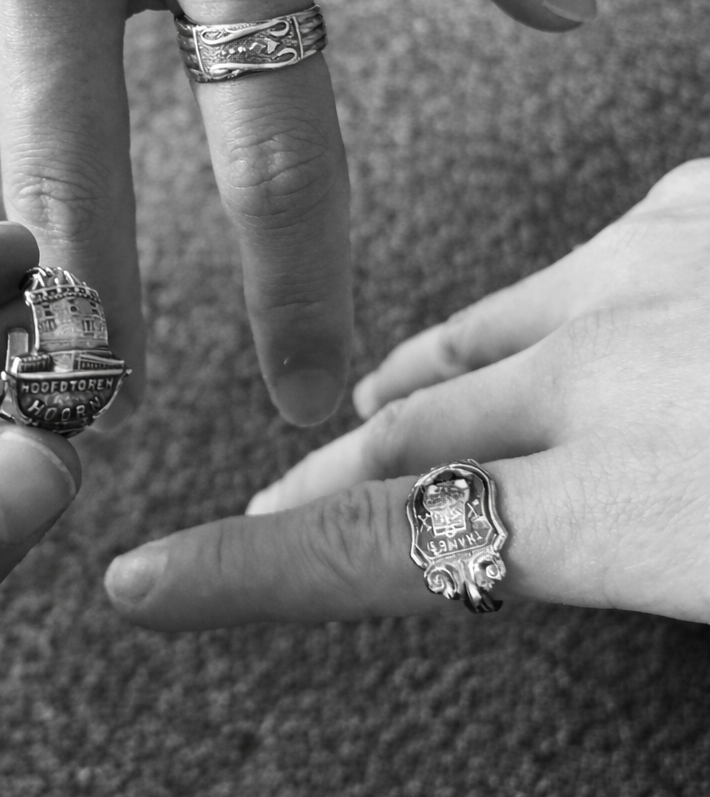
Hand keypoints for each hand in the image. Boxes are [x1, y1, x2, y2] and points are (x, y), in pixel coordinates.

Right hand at [104, 159, 709, 627]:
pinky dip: (539, 319)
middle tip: (259, 514)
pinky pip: (581, 267)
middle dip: (319, 485)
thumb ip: (670, 588)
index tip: (143, 582)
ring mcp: (653, 268)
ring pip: (475, 338)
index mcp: (644, 497)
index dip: (249, 570)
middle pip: (404, 436)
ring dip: (411, 389)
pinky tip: (538, 323)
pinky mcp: (702, 208)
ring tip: (364, 410)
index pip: (390, 545)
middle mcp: (606, 365)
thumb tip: (600, 578)